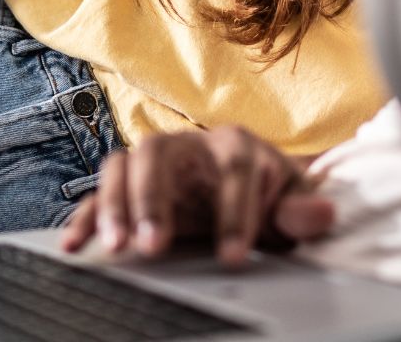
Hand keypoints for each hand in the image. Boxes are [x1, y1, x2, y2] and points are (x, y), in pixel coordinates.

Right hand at [59, 126, 334, 266]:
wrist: (248, 191)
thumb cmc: (270, 195)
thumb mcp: (292, 202)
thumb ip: (303, 211)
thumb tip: (324, 213)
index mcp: (236, 143)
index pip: (234, 170)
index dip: (235, 213)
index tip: (235, 256)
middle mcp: (189, 144)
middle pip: (161, 154)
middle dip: (155, 199)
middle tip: (155, 246)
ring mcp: (155, 163)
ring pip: (124, 167)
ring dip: (117, 206)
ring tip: (117, 248)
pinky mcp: (130, 187)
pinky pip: (100, 194)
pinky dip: (86, 217)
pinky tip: (76, 244)